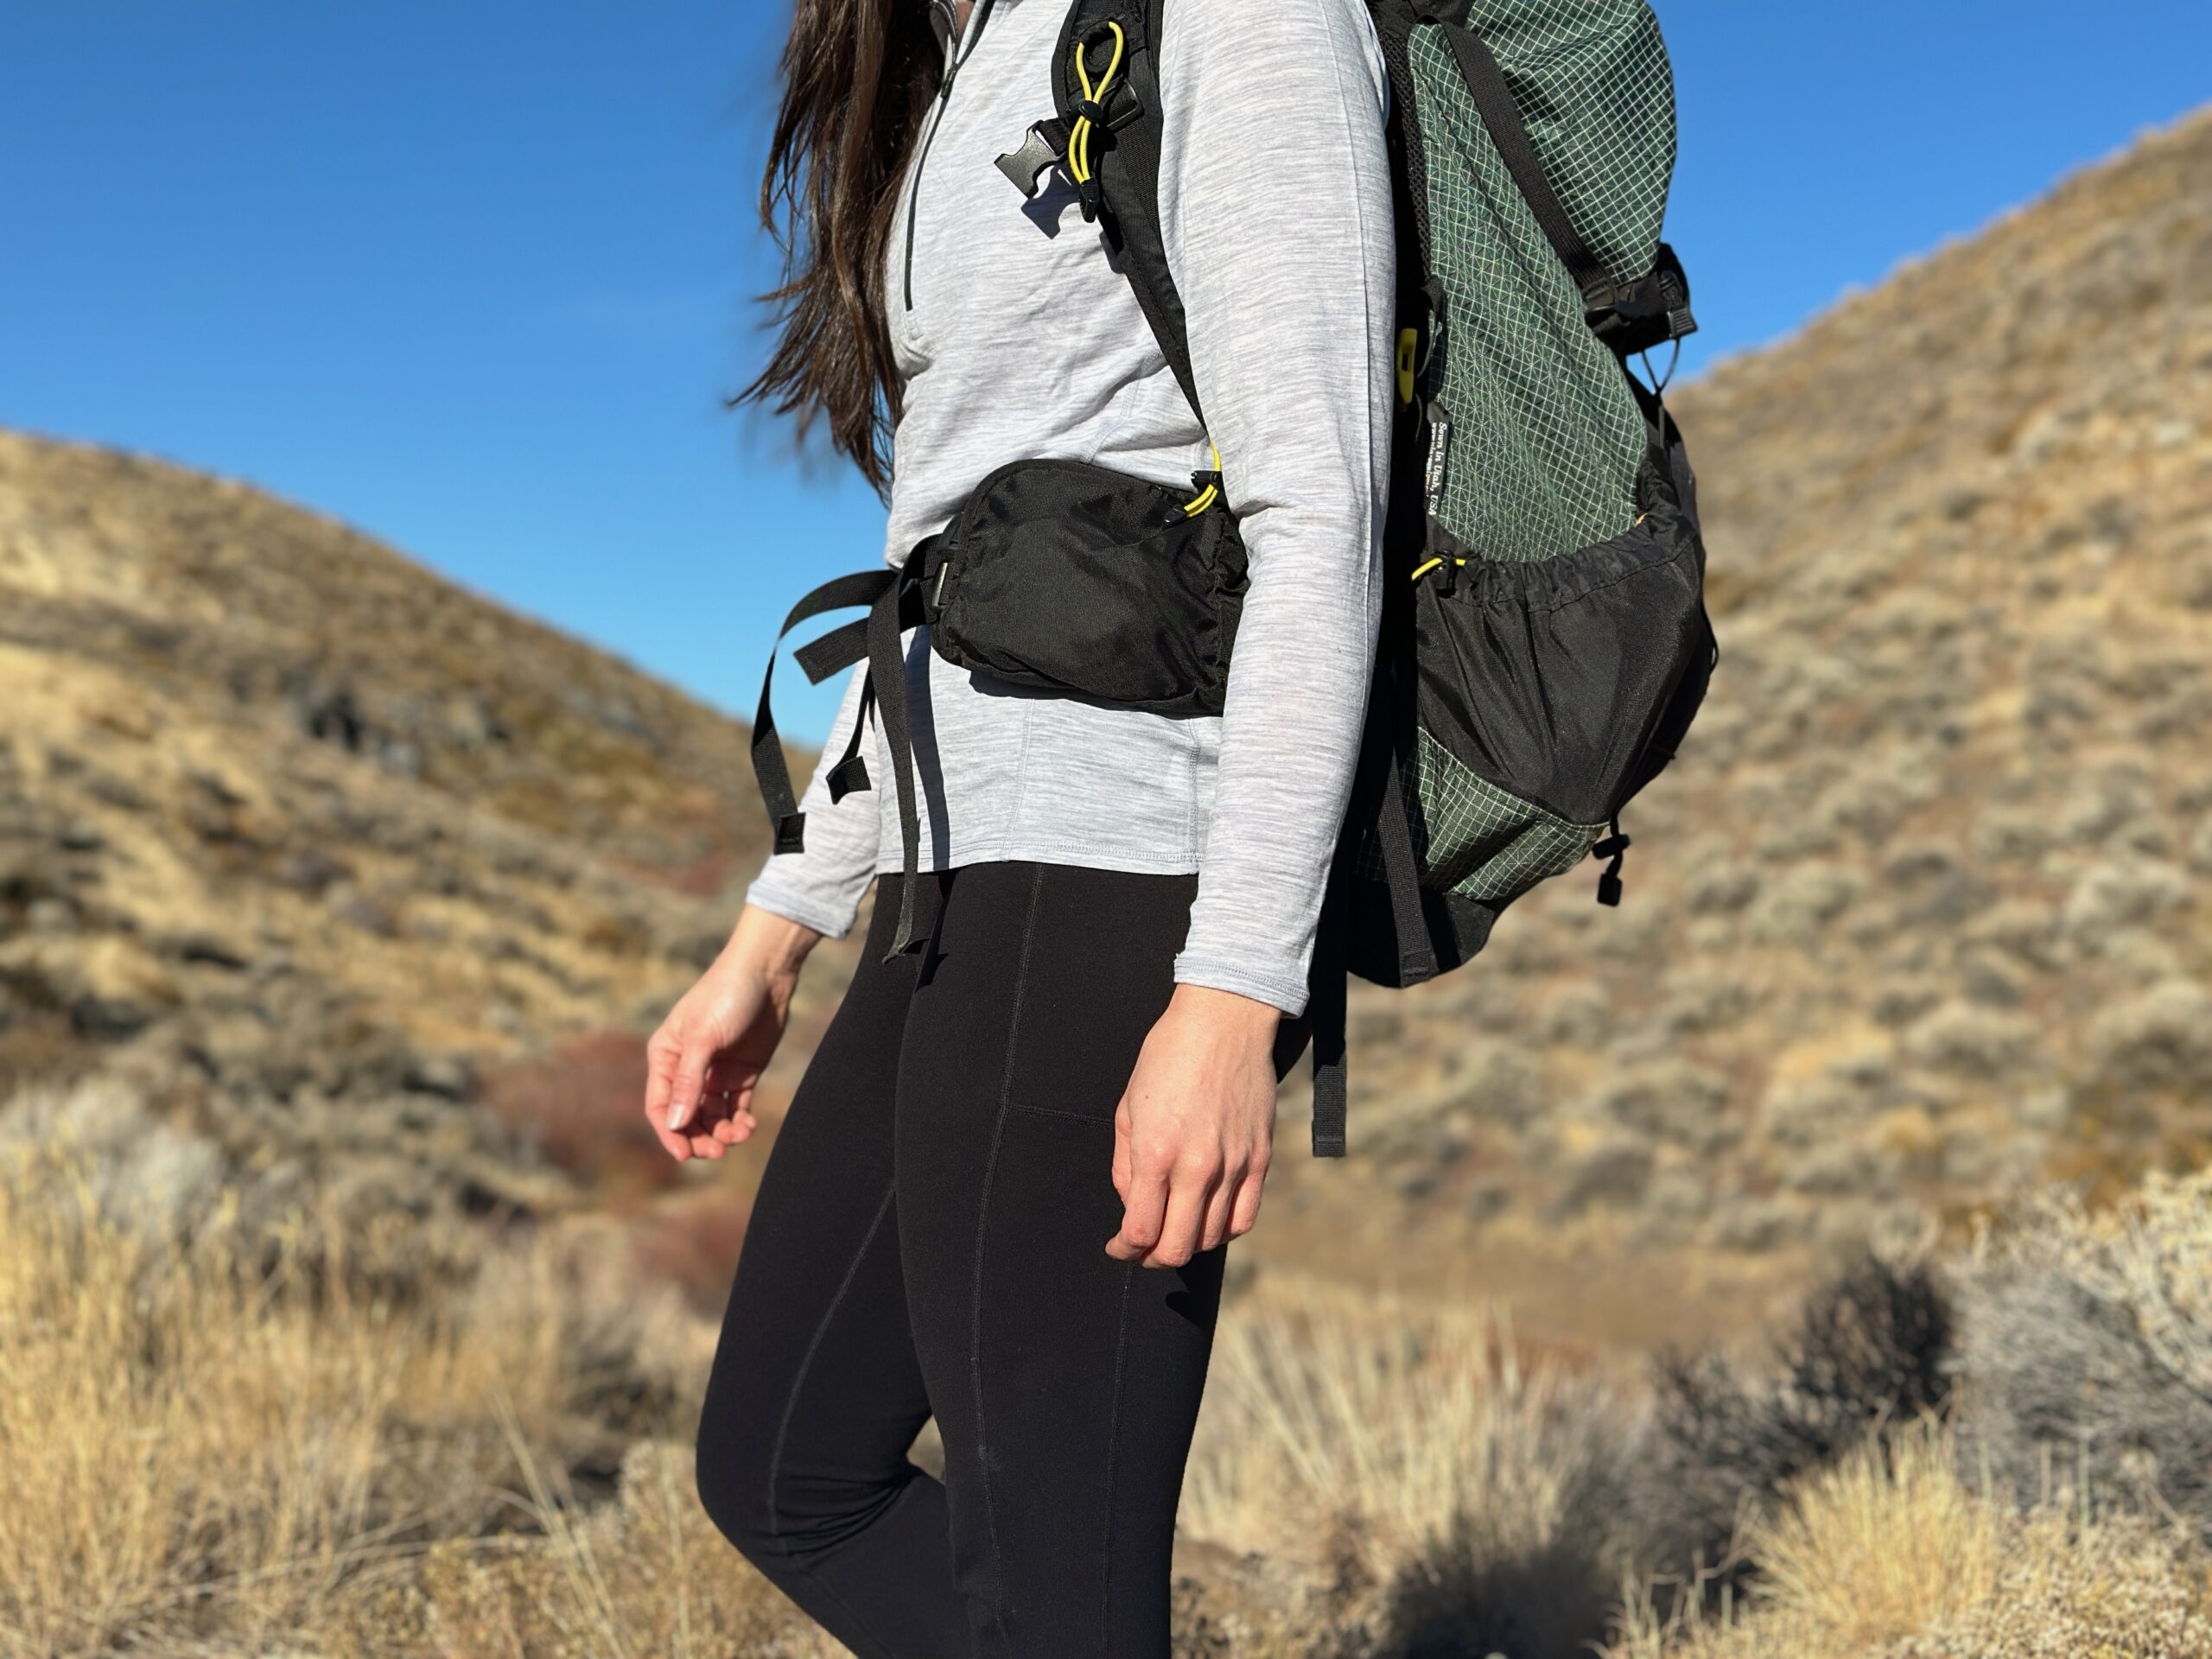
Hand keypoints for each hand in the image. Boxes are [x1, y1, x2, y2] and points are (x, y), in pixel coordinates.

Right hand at [644, 905, 819, 1162]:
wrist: (767, 973)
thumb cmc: (726, 996)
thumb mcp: (704, 1038)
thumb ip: (689, 1081)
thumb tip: (675, 1125)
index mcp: (666, 1057)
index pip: (661, 1106)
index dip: (670, 1133)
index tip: (685, 1154)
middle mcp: (687, 1068)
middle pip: (686, 1117)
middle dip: (699, 1137)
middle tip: (718, 1151)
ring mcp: (715, 1073)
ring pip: (711, 1117)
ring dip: (721, 1132)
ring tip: (740, 1136)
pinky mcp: (742, 1074)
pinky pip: (735, 1108)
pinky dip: (739, 1122)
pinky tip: (749, 1126)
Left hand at [1107, 985, 1281, 1267]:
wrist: (1223, 1020)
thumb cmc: (1167, 1057)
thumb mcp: (1127, 1109)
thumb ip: (1125, 1167)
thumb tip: (1132, 1206)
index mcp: (1156, 1153)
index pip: (1140, 1232)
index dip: (1124, 1250)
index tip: (1118, 1247)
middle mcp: (1197, 1167)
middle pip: (1177, 1247)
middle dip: (1152, 1258)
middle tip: (1142, 1250)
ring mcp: (1234, 1165)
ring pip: (1212, 1238)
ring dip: (1187, 1244)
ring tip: (1174, 1231)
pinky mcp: (1260, 1158)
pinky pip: (1245, 1217)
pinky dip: (1224, 1230)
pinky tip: (1208, 1220)